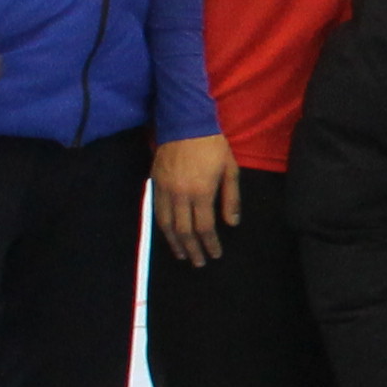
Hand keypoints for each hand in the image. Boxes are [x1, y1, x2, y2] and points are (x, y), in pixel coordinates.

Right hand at [150, 135, 241, 264]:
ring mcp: (164, 189)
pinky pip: (156, 211)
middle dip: (192, 249)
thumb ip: (231, 198)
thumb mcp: (230, 170)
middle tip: (199, 263)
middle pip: (184, 230)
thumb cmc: (212, 146)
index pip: (204, 227)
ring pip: (166, 224)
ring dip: (174, 243)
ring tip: (182, 255)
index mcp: (201, 192)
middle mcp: (180, 194)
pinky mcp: (155, 183)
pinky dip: (162, 227)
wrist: (184, 124)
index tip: (215, 254)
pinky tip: (169, 234)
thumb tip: (232, 223)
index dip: (210, 244)